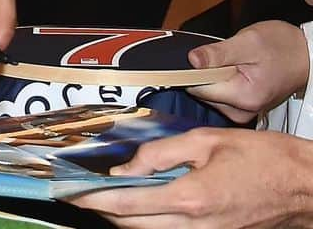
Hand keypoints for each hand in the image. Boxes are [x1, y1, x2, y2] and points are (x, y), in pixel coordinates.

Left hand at [72, 128, 312, 227]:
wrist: (302, 186)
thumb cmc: (259, 157)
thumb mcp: (205, 141)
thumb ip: (160, 154)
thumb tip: (126, 168)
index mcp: (191, 199)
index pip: (128, 204)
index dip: (94, 199)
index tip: (71, 192)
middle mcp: (197, 227)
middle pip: (133, 226)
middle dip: (103, 210)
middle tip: (79, 192)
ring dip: (125, 218)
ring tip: (103, 196)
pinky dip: (150, 222)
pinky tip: (141, 204)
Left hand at [185, 20, 308, 120]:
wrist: (304, 55)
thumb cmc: (281, 47)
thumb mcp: (248, 42)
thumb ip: (218, 53)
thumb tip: (191, 60)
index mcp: (244, 98)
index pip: (199, 88)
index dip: (191, 71)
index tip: (193, 57)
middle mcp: (242, 111)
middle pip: (202, 93)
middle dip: (204, 73)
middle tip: (221, 56)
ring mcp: (243, 111)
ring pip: (209, 93)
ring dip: (212, 76)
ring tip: (231, 62)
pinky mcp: (243, 107)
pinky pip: (219, 93)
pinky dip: (219, 80)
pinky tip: (232, 69)